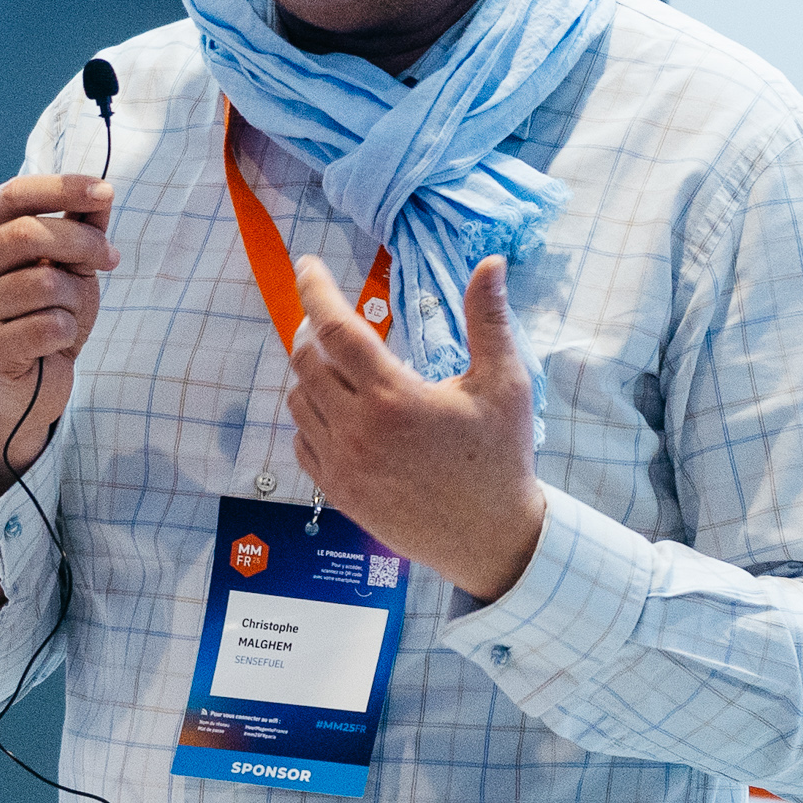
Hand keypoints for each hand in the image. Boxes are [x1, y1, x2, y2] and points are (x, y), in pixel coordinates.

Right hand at [0, 174, 117, 486]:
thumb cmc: (45, 316)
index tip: (107, 193)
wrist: (27, 387)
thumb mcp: (66, 266)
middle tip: (111, 258)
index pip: (13, 195)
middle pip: (28, 234)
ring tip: (69, 312)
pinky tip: (56, 342)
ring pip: (44, 283)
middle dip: (82, 242)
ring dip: (75, 298)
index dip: (62, 188)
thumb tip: (102, 196)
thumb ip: (79, 229)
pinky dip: (68, 332)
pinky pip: (49, 325)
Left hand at [287, 254, 546, 602]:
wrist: (492, 539)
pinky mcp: (338, 492)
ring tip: (339, 363)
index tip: (307, 266)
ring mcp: (343, 465)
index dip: (315, 290)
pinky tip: (338, 410)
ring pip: (297, 400)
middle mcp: (359, 430)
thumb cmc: (500, 459)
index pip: (335, 328)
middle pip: (305, 360)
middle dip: (310, 328)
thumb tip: (490, 263)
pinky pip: (302, 441)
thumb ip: (488, 319)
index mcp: (394, 397)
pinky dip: (310, 416)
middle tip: (329, 317)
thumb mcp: (504, 384)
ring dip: (310, 373)